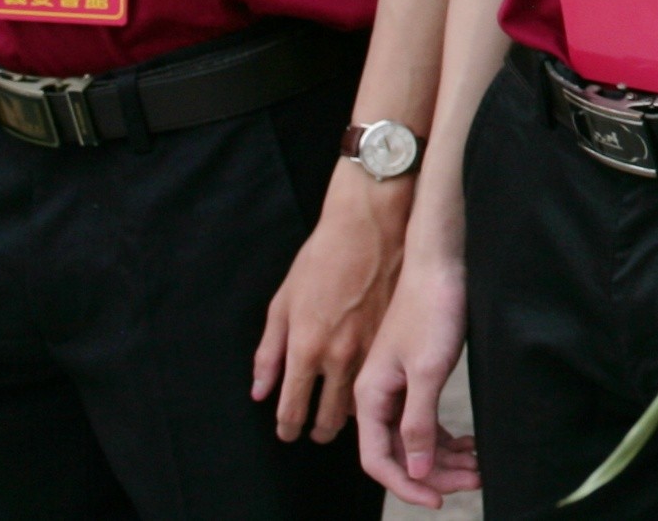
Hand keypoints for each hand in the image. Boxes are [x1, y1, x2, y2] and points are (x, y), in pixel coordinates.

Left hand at [254, 162, 403, 443]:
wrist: (372, 224)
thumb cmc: (323, 257)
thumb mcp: (283, 301)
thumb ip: (269, 352)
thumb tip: (261, 391)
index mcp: (306, 347)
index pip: (293, 407)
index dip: (288, 427)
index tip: (287, 434)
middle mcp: (339, 355)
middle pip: (330, 416)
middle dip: (319, 430)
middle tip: (315, 433)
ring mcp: (372, 348)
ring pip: (361, 404)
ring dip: (348, 417)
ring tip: (341, 419)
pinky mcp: (397, 336)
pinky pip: (384, 378)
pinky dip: (375, 391)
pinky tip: (369, 390)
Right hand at [353, 251, 475, 504]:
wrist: (442, 264)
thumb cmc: (433, 309)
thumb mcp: (428, 370)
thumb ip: (418, 422)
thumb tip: (414, 469)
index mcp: (370, 397)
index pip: (377, 459)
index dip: (405, 484)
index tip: (437, 500)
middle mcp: (378, 398)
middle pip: (399, 453)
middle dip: (435, 473)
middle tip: (474, 481)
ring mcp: (397, 389)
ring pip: (416, 440)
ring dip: (445, 458)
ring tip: (480, 466)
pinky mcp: (416, 378)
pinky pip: (425, 421)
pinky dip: (447, 437)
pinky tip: (471, 445)